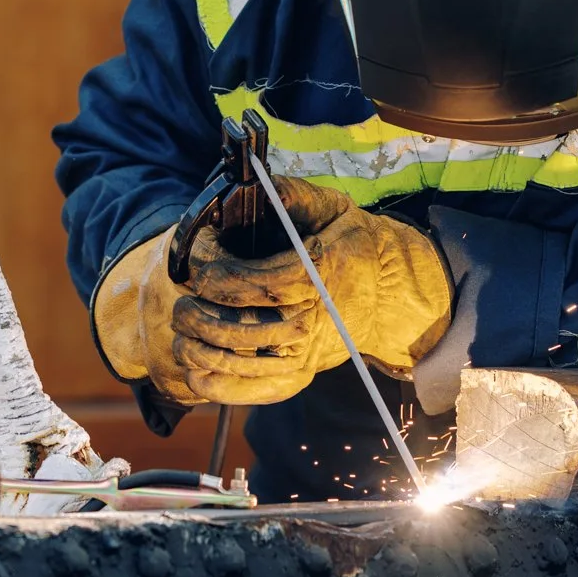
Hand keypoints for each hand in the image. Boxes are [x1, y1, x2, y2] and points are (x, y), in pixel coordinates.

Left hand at [93, 181, 451, 406]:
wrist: (393, 298)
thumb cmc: (356, 247)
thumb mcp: (335, 209)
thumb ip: (295, 195)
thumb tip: (259, 185)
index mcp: (314, 274)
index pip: (244, 282)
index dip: (209, 268)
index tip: (198, 256)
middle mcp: (309, 319)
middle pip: (231, 324)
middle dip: (195, 308)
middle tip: (185, 293)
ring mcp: (302, 354)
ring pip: (231, 361)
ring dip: (194, 343)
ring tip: (185, 321)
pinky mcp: (298, 376)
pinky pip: (246, 391)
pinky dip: (212, 382)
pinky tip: (194, 363)